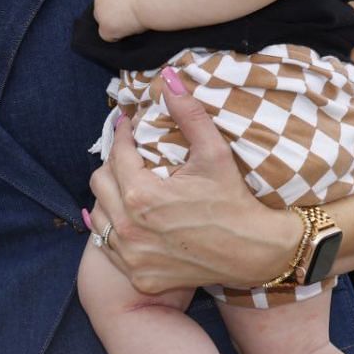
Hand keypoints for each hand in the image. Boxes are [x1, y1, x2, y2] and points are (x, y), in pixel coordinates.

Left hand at [87, 73, 293, 294]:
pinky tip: (128, 220)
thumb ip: (188, 114)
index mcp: (142, 196)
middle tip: (129, 155)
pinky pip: (108, 249)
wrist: (255, 253)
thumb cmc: (235, 200)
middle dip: (113, 164)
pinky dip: (115, 230)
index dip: (123, 134)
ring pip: (98, 217)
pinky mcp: (138, 276)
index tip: (129, 125)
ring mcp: (131, 256)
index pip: (117, 154)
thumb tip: (168, 77)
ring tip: (127, 185)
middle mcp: (129, 228)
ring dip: (109, 197)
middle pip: (99, 183)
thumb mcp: (214, 153)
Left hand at [92, 0, 148, 39]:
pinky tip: (129, 31)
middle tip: (133, 11)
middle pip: (103, 3)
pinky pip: (107, 35)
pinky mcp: (106, 26)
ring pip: (105, 19)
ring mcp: (100, 10)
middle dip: (116, 8)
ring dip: (117, 21)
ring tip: (136, 19)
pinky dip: (117, 35)